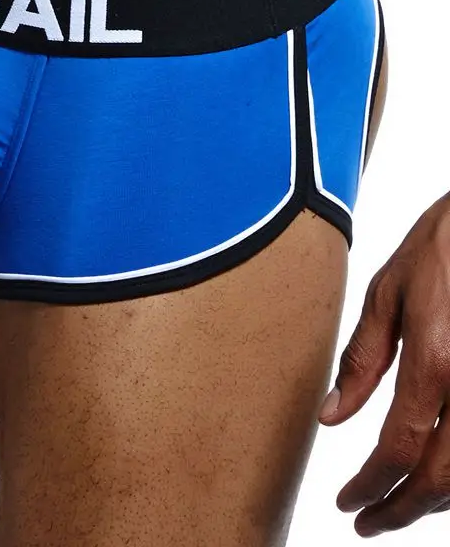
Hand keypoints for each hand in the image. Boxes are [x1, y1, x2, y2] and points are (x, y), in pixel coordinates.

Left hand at [318, 192, 449, 537]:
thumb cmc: (438, 250)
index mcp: (436, 360)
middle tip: (366, 522)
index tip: (346, 504)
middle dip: (401, 510)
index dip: (370, 487)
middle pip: (442, 478)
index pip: (398, 448)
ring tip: (396, 506)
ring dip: (435, 502)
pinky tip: (436, 476)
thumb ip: (362, 361)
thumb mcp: (386, 296)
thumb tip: (331, 417)